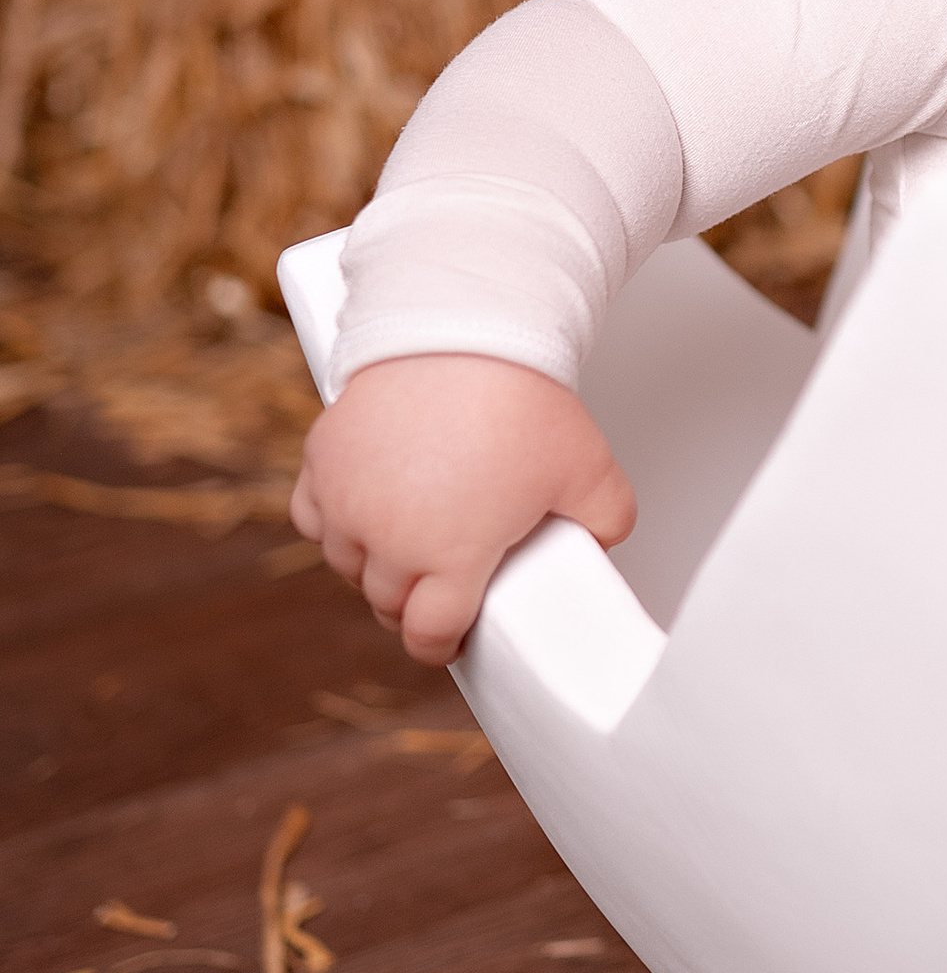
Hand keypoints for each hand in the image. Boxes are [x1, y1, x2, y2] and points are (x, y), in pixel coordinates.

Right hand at [289, 354, 636, 665]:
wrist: (462, 329)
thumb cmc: (519, 398)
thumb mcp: (588, 469)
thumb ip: (606, 519)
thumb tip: (602, 542)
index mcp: (451, 556)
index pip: (429, 634)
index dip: (442, 643)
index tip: (449, 637)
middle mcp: (390, 537)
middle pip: (387, 602)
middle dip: (412, 602)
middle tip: (437, 586)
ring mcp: (348, 500)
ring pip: (347, 562)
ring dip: (372, 564)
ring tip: (404, 548)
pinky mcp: (323, 461)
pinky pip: (313, 515)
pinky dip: (334, 521)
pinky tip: (361, 512)